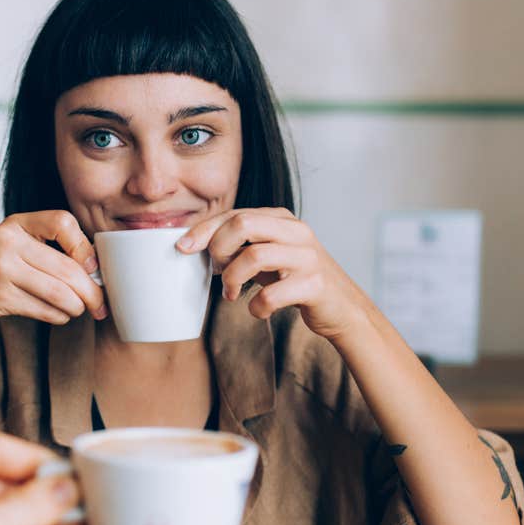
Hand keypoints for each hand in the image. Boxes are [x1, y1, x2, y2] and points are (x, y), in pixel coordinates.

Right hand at [0, 210, 106, 335]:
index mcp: (16, 224)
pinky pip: (43, 309)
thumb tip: (93, 269)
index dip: (84, 246)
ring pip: (59, 291)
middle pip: (67, 267)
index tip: (93, 267)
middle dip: (91, 290)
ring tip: (79, 310)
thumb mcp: (8, 245)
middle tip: (100, 303)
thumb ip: (43, 249)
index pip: (62, 222)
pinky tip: (59, 315)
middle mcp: (8, 241)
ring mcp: (2, 269)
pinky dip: (58, 316)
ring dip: (76, 306)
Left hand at [177, 208, 371, 341]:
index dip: (204, 230)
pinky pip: (271, 295)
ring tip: (231, 294)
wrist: (341, 307)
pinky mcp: (315, 285)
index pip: (235, 214)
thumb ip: (241, 244)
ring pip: (254, 256)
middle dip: (219, 248)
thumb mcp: (269, 254)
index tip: (182, 247)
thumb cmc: (296, 279)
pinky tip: (258, 310)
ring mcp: (308, 257)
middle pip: (243, 224)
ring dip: (232, 279)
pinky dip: (256, 307)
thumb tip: (194, 243)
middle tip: (216, 271)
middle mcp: (297, 232)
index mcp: (282, 219)